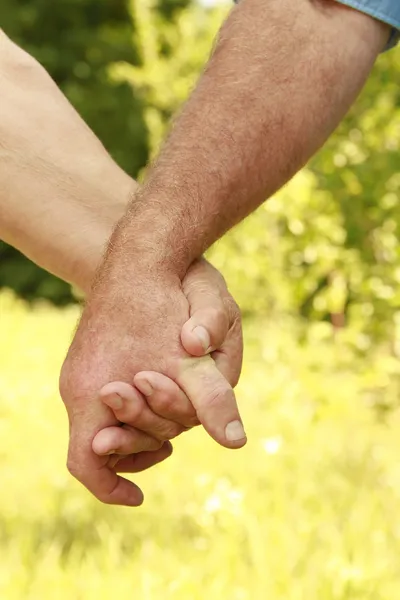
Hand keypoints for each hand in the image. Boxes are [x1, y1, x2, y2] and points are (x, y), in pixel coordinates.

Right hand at [60, 258, 244, 505]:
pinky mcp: (93, 357)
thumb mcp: (190, 358)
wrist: (140, 256)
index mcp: (91, 393)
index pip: (86, 463)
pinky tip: (165, 399)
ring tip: (174, 427)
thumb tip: (235, 442)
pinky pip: (108, 399)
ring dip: (143, 428)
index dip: (111, 487)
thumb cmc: (161, 305)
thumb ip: (210, 401)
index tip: (140, 497)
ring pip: (108, 420)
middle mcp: (78, 385)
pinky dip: (137, 409)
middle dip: (142, 448)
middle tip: (172, 447)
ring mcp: (82, 370)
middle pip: (103, 444)